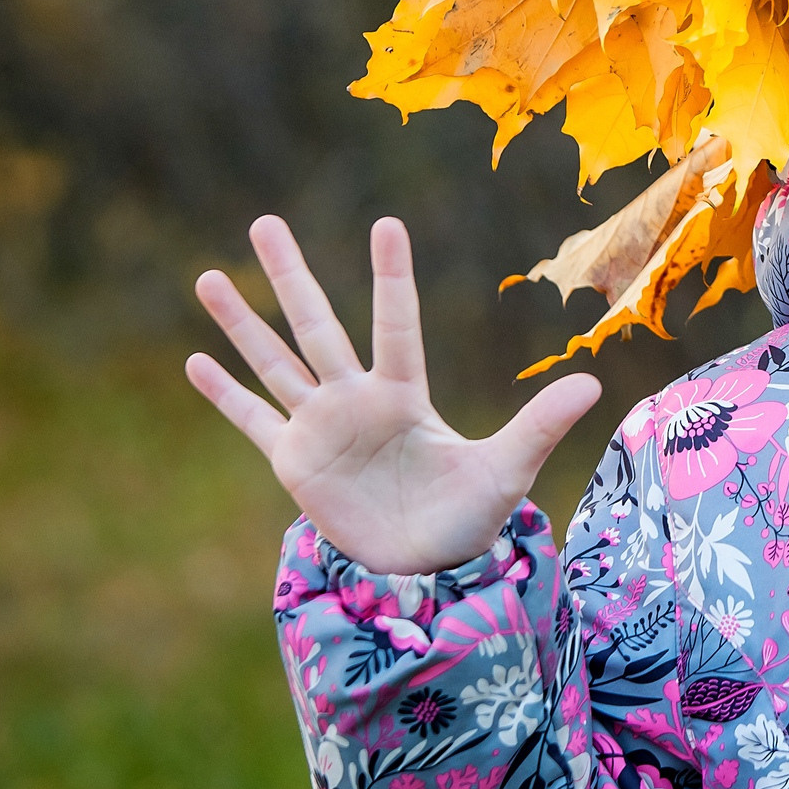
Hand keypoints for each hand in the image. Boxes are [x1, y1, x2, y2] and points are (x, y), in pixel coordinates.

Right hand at [186, 215, 602, 575]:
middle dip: (292, 276)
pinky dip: (225, 394)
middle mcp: (357, 399)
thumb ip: (539, 424)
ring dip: (243, 322)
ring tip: (208, 275)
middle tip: (265, 221)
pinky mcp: (295, 464)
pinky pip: (254, 421)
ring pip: (275, 361)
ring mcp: (321, 428)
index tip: (386, 224)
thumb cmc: (472, 514)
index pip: (395, 323)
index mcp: (405, 393)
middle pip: (317, 325)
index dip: (391, 277)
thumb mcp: (507, 469)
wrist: (429, 567)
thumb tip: (592, 382)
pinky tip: (195, 360)